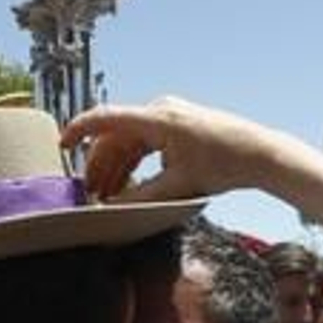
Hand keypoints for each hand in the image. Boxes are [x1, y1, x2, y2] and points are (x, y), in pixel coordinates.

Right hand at [60, 96, 290, 200]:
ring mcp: (170, 117)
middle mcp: (160, 111)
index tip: (61, 145)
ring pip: (131, 141)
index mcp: (157, 118)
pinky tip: (130, 185)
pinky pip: (147, 142)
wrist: (260, 155)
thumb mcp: (179, 187)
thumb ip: (142, 199)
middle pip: (116, 136)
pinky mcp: (179, 127)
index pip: (105, 119)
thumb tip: (113, 212)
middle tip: (91, 192)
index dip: (78, 130)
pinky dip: (135, 162)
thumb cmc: (225, 165)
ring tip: (109, 194)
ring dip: (117, 166)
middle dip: (100, 164)